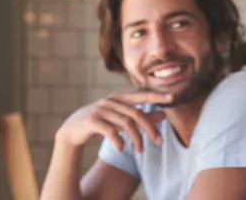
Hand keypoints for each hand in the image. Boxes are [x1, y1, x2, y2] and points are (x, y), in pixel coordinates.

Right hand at [56, 91, 173, 152]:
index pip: (142, 96)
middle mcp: (111, 101)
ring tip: (140, 151)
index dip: (157, 96)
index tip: (172, 98)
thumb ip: (142, 116)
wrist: (73, 129)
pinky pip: (110, 131)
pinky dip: (119, 141)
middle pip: (137, 114)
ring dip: (136, 139)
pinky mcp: (92, 120)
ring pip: (126, 124)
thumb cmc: (102, 121)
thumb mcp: (122, 118)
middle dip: (150, 129)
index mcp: (119, 98)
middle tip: (159, 142)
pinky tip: (122, 149)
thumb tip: (164, 115)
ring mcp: (100, 109)